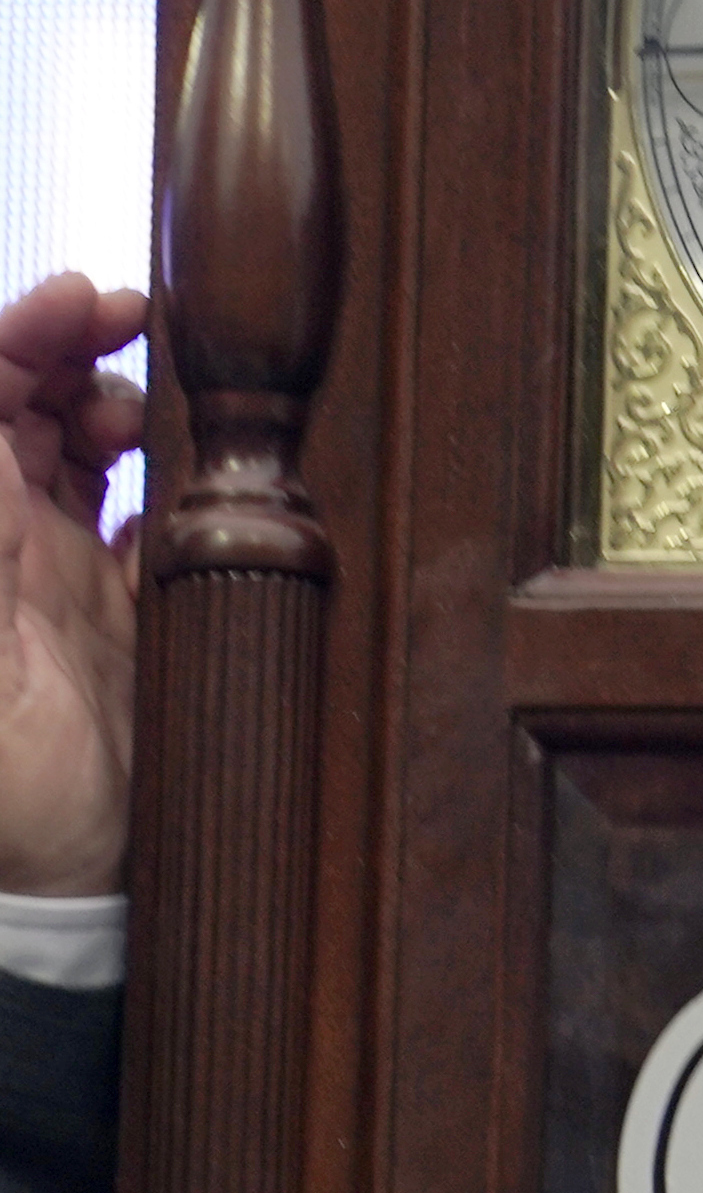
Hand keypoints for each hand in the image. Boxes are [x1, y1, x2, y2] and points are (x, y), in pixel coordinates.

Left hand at [0, 272, 139, 898]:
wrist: (77, 891)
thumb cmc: (8, 795)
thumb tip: (1, 427)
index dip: (20, 332)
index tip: (89, 300)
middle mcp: (2, 543)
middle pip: (23, 405)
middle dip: (71, 343)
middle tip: (137, 318)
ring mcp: (62, 574)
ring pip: (82, 443)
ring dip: (119, 396)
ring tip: (158, 399)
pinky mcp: (129, 613)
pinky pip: (147, 515)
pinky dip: (171, 474)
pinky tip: (194, 465)